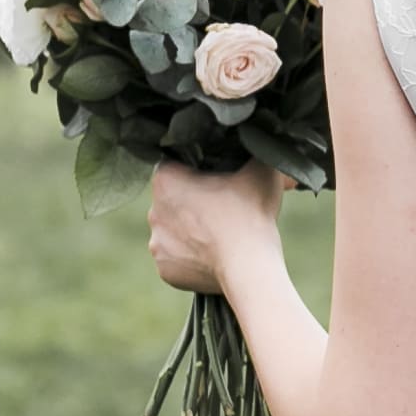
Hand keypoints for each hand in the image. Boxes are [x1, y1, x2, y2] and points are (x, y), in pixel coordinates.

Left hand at [148, 161, 281, 295]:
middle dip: (193, 201)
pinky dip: (191, 257)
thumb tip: (263, 145)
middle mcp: (153, 211)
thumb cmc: (251, 214)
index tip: (218, 179)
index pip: (176, 166)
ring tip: (220, 234)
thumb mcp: (262, 169)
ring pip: (173, 230)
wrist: (250, 267)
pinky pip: (176, 258)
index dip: (198, 170)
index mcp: (165, 179)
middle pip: (172, 200)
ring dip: (192, 230)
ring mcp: (157, 243)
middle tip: (224, 207)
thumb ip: (256, 150)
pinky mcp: (164, 270)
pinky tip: (212, 255)